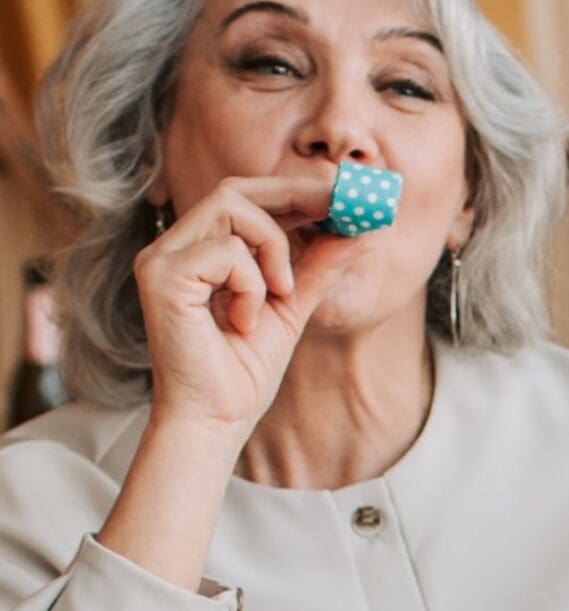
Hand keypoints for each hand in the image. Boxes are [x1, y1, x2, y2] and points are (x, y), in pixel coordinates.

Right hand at [135, 175, 355, 446]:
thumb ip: (320, 267)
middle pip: (235, 188)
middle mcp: (174, 247)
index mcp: (199, 251)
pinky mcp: (161, 276)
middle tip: (341, 208)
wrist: (214, 423)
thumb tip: (365, 229)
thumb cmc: (242, 373)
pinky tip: (245, 322)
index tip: (343, 193)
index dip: (294, 190)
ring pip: (232, 206)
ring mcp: (162, 258)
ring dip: (274, 248)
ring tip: (281, 293)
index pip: (244, 198)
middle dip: (295, 194)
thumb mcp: (292, 309)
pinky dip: (251, 284)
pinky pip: (227, 250)